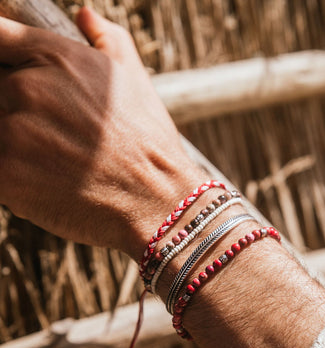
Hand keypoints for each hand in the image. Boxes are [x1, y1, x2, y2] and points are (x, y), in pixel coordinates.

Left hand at [0, 8, 204, 255]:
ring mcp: (12, 132)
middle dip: (14, 107)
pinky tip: (48, 180)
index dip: (1, 54)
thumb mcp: (136, 78)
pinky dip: (14, 172)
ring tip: (56, 159)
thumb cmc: (149, 143)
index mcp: (55, 57)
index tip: (10, 72)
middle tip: (53, 133)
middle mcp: (27, 88)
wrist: (157, 199)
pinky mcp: (6, 176)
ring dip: (15, 142)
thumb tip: (84, 14)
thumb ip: (107, 37)